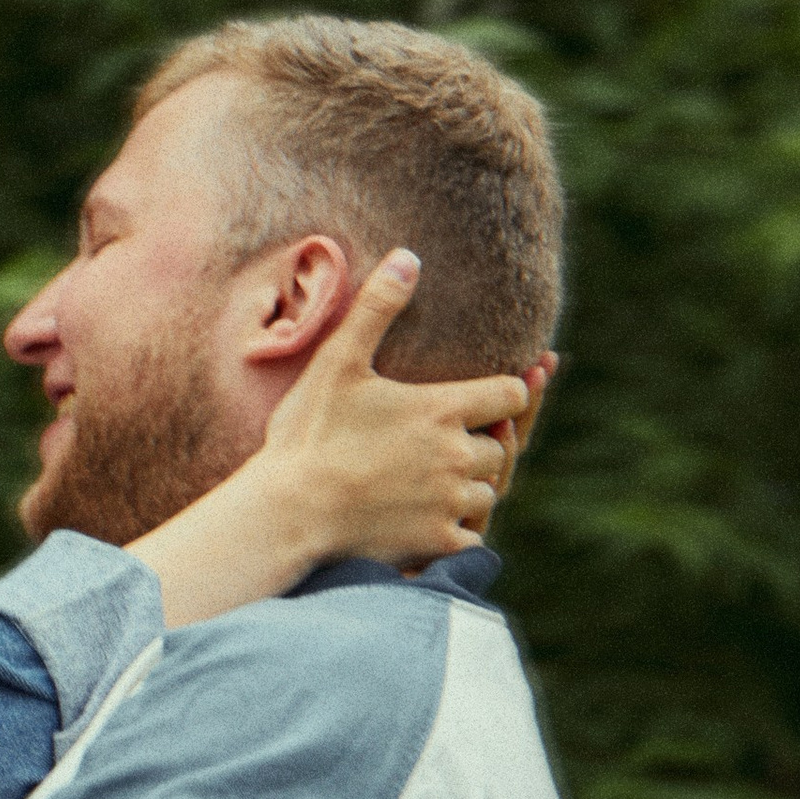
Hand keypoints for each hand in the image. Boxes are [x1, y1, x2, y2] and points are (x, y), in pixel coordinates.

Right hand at [257, 252, 533, 562]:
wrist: (286, 511)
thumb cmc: (307, 435)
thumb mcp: (338, 362)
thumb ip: (377, 308)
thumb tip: (409, 256)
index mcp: (443, 408)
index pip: (513, 396)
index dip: (504, 395)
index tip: (483, 400)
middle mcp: (456, 455)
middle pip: (501, 447)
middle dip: (480, 444)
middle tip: (443, 445)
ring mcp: (448, 501)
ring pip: (486, 492)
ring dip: (469, 487)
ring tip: (434, 483)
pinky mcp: (436, 541)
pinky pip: (472, 537)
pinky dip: (458, 530)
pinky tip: (431, 522)